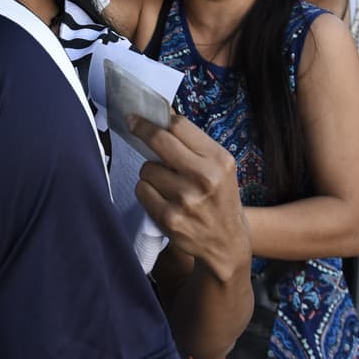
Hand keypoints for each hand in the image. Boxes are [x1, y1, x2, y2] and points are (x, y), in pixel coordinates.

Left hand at [130, 114, 251, 281]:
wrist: (227, 243)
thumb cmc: (219, 198)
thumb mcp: (219, 168)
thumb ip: (194, 144)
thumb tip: (161, 115)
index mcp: (219, 160)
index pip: (179, 127)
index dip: (154, 118)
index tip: (138, 115)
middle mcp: (204, 178)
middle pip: (160, 141)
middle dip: (141, 130)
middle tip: (132, 124)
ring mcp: (185, 199)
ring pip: (147, 169)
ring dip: (150, 173)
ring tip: (166, 184)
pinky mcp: (169, 218)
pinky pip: (142, 191)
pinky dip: (147, 192)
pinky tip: (162, 199)